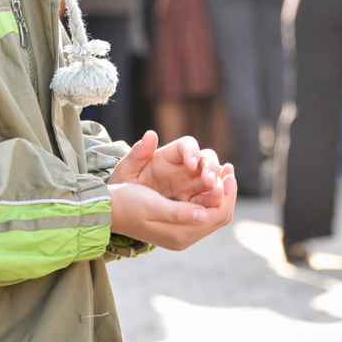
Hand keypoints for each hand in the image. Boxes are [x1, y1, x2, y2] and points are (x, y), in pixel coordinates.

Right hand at [108, 168, 236, 250]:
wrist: (107, 210)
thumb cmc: (127, 203)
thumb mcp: (152, 205)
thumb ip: (179, 211)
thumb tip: (203, 214)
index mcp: (181, 234)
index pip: (218, 215)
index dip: (228, 193)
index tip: (229, 171)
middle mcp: (184, 237)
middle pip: (219, 216)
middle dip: (227, 192)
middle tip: (229, 168)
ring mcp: (181, 234)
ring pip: (212, 214)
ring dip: (219, 193)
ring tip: (221, 171)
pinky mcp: (176, 228)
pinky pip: (201, 213)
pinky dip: (207, 197)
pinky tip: (206, 182)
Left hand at [109, 131, 226, 207]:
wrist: (122, 207)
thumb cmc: (124, 185)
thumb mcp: (126, 170)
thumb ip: (138, 154)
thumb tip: (151, 134)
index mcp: (169, 155)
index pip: (187, 146)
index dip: (192, 152)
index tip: (191, 164)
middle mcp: (184, 167)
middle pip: (207, 160)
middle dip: (212, 170)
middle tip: (211, 183)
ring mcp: (191, 184)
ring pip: (213, 180)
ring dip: (219, 186)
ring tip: (219, 196)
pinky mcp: (194, 201)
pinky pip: (209, 200)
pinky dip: (214, 202)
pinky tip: (216, 207)